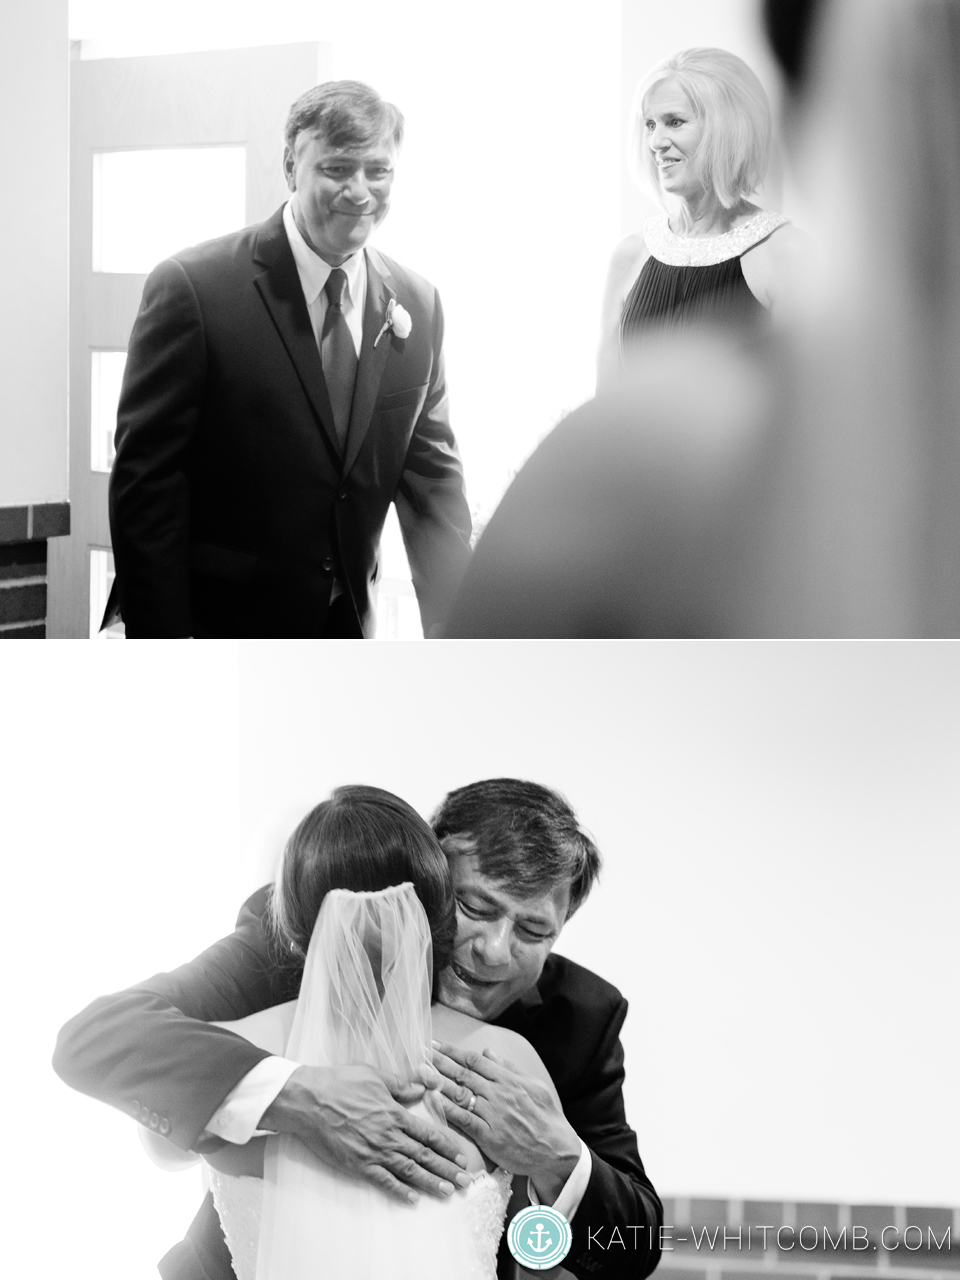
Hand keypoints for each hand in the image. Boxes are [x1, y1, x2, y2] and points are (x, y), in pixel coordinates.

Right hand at [261, 1063, 471, 1202]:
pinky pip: (382, 1181)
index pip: (428, 1133)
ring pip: (408, 1170)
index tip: (462, 1156)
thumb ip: (401, 1085)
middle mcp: (389, 1135)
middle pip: (424, 1155)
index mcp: (395, 1113)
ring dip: (430, 1182)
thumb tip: (422, 1088)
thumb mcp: (375, 1075)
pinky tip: (412, 1199)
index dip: (447, 1146)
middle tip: (465, 1181)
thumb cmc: (341, 1083)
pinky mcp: (358, 1164)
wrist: (310, 1101)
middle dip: (446, 1169)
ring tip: (448, 1192)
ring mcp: (374, 1152)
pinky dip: (399, 1190)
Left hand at [431, 1042, 580, 1202]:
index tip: (436, 1044)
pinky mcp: (489, 1136)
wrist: (555, 1149)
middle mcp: (498, 1093)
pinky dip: (448, 1109)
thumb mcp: (533, 1084)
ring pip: (460, 1093)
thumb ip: (509, 1067)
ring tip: (421, 1071)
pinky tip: (434, 1101)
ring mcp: (492, 1114)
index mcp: (508, 1079)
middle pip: (463, 1073)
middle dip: (440, 1061)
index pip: (474, 1060)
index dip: (453, 1051)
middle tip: (420, 1051)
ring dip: (438, 1081)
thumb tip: (487, 1052)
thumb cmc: (545, 1116)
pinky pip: (464, 1119)